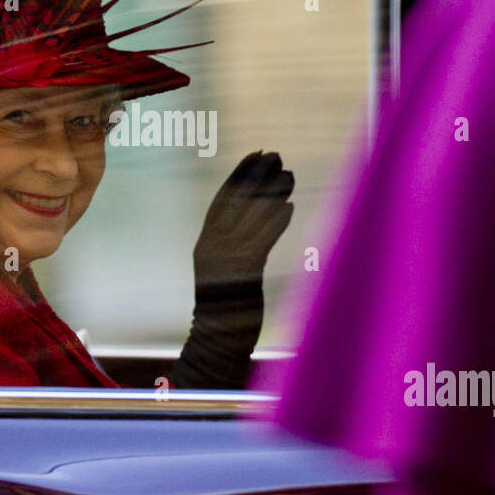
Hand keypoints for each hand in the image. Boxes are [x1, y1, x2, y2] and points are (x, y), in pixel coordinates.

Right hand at [170, 151, 293, 388]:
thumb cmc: (224, 308)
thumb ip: (234, 245)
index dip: (239, 175)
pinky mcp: (243, 271)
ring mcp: (225, 258)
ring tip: (289, 175)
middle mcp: (212, 246)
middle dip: (257, 175)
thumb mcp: (224, 270)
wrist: (216, 339)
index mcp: (205, 243)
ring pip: (251, 217)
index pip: (222, 200)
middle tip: (277, 155)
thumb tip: (258, 218)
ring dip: (273, 193)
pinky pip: (261, 240)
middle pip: (236, 201)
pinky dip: (275, 222)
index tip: (255, 155)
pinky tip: (289, 207)